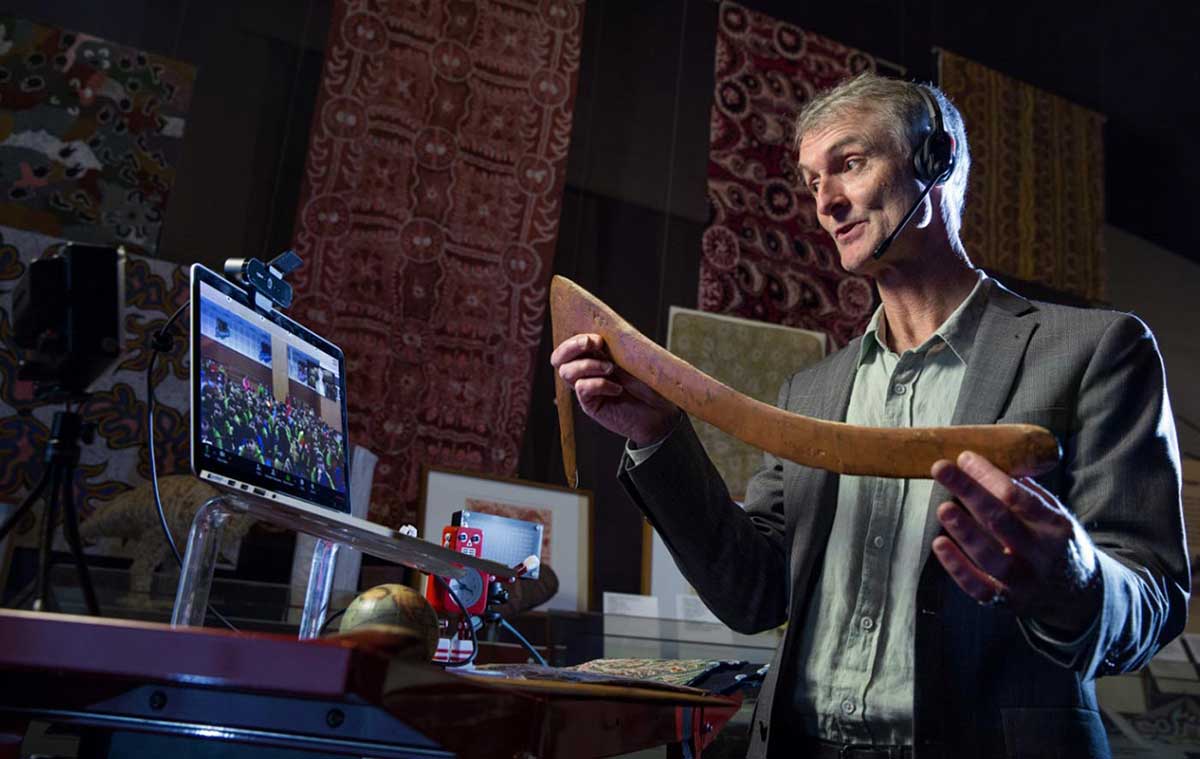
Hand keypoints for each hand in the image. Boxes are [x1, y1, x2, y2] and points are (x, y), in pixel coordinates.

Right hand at [550, 333, 679, 445]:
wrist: (660, 410)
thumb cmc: (648, 382)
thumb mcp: (633, 356)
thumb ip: (615, 343)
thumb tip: (603, 330)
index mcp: (593, 355)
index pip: (568, 344)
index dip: (575, 339)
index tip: (597, 338)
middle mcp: (586, 371)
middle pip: (558, 358)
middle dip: (572, 347)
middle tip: (595, 344)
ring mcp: (586, 388)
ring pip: (566, 372)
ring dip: (588, 365)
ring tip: (611, 369)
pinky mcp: (590, 405)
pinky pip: (582, 389)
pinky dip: (599, 384)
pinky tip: (617, 388)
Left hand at [930, 451, 1102, 636]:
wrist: (1077, 594)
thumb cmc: (1056, 543)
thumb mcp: (1055, 516)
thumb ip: (1025, 493)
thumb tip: (987, 464)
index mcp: (1055, 527)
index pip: (1018, 497)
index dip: (989, 476)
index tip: (964, 458)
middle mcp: (1041, 555)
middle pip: (1000, 521)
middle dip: (969, 491)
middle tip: (941, 469)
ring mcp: (1024, 581)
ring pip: (990, 557)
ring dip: (964, 530)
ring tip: (943, 508)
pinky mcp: (1007, 602)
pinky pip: (978, 588)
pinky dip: (957, 568)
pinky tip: (939, 544)